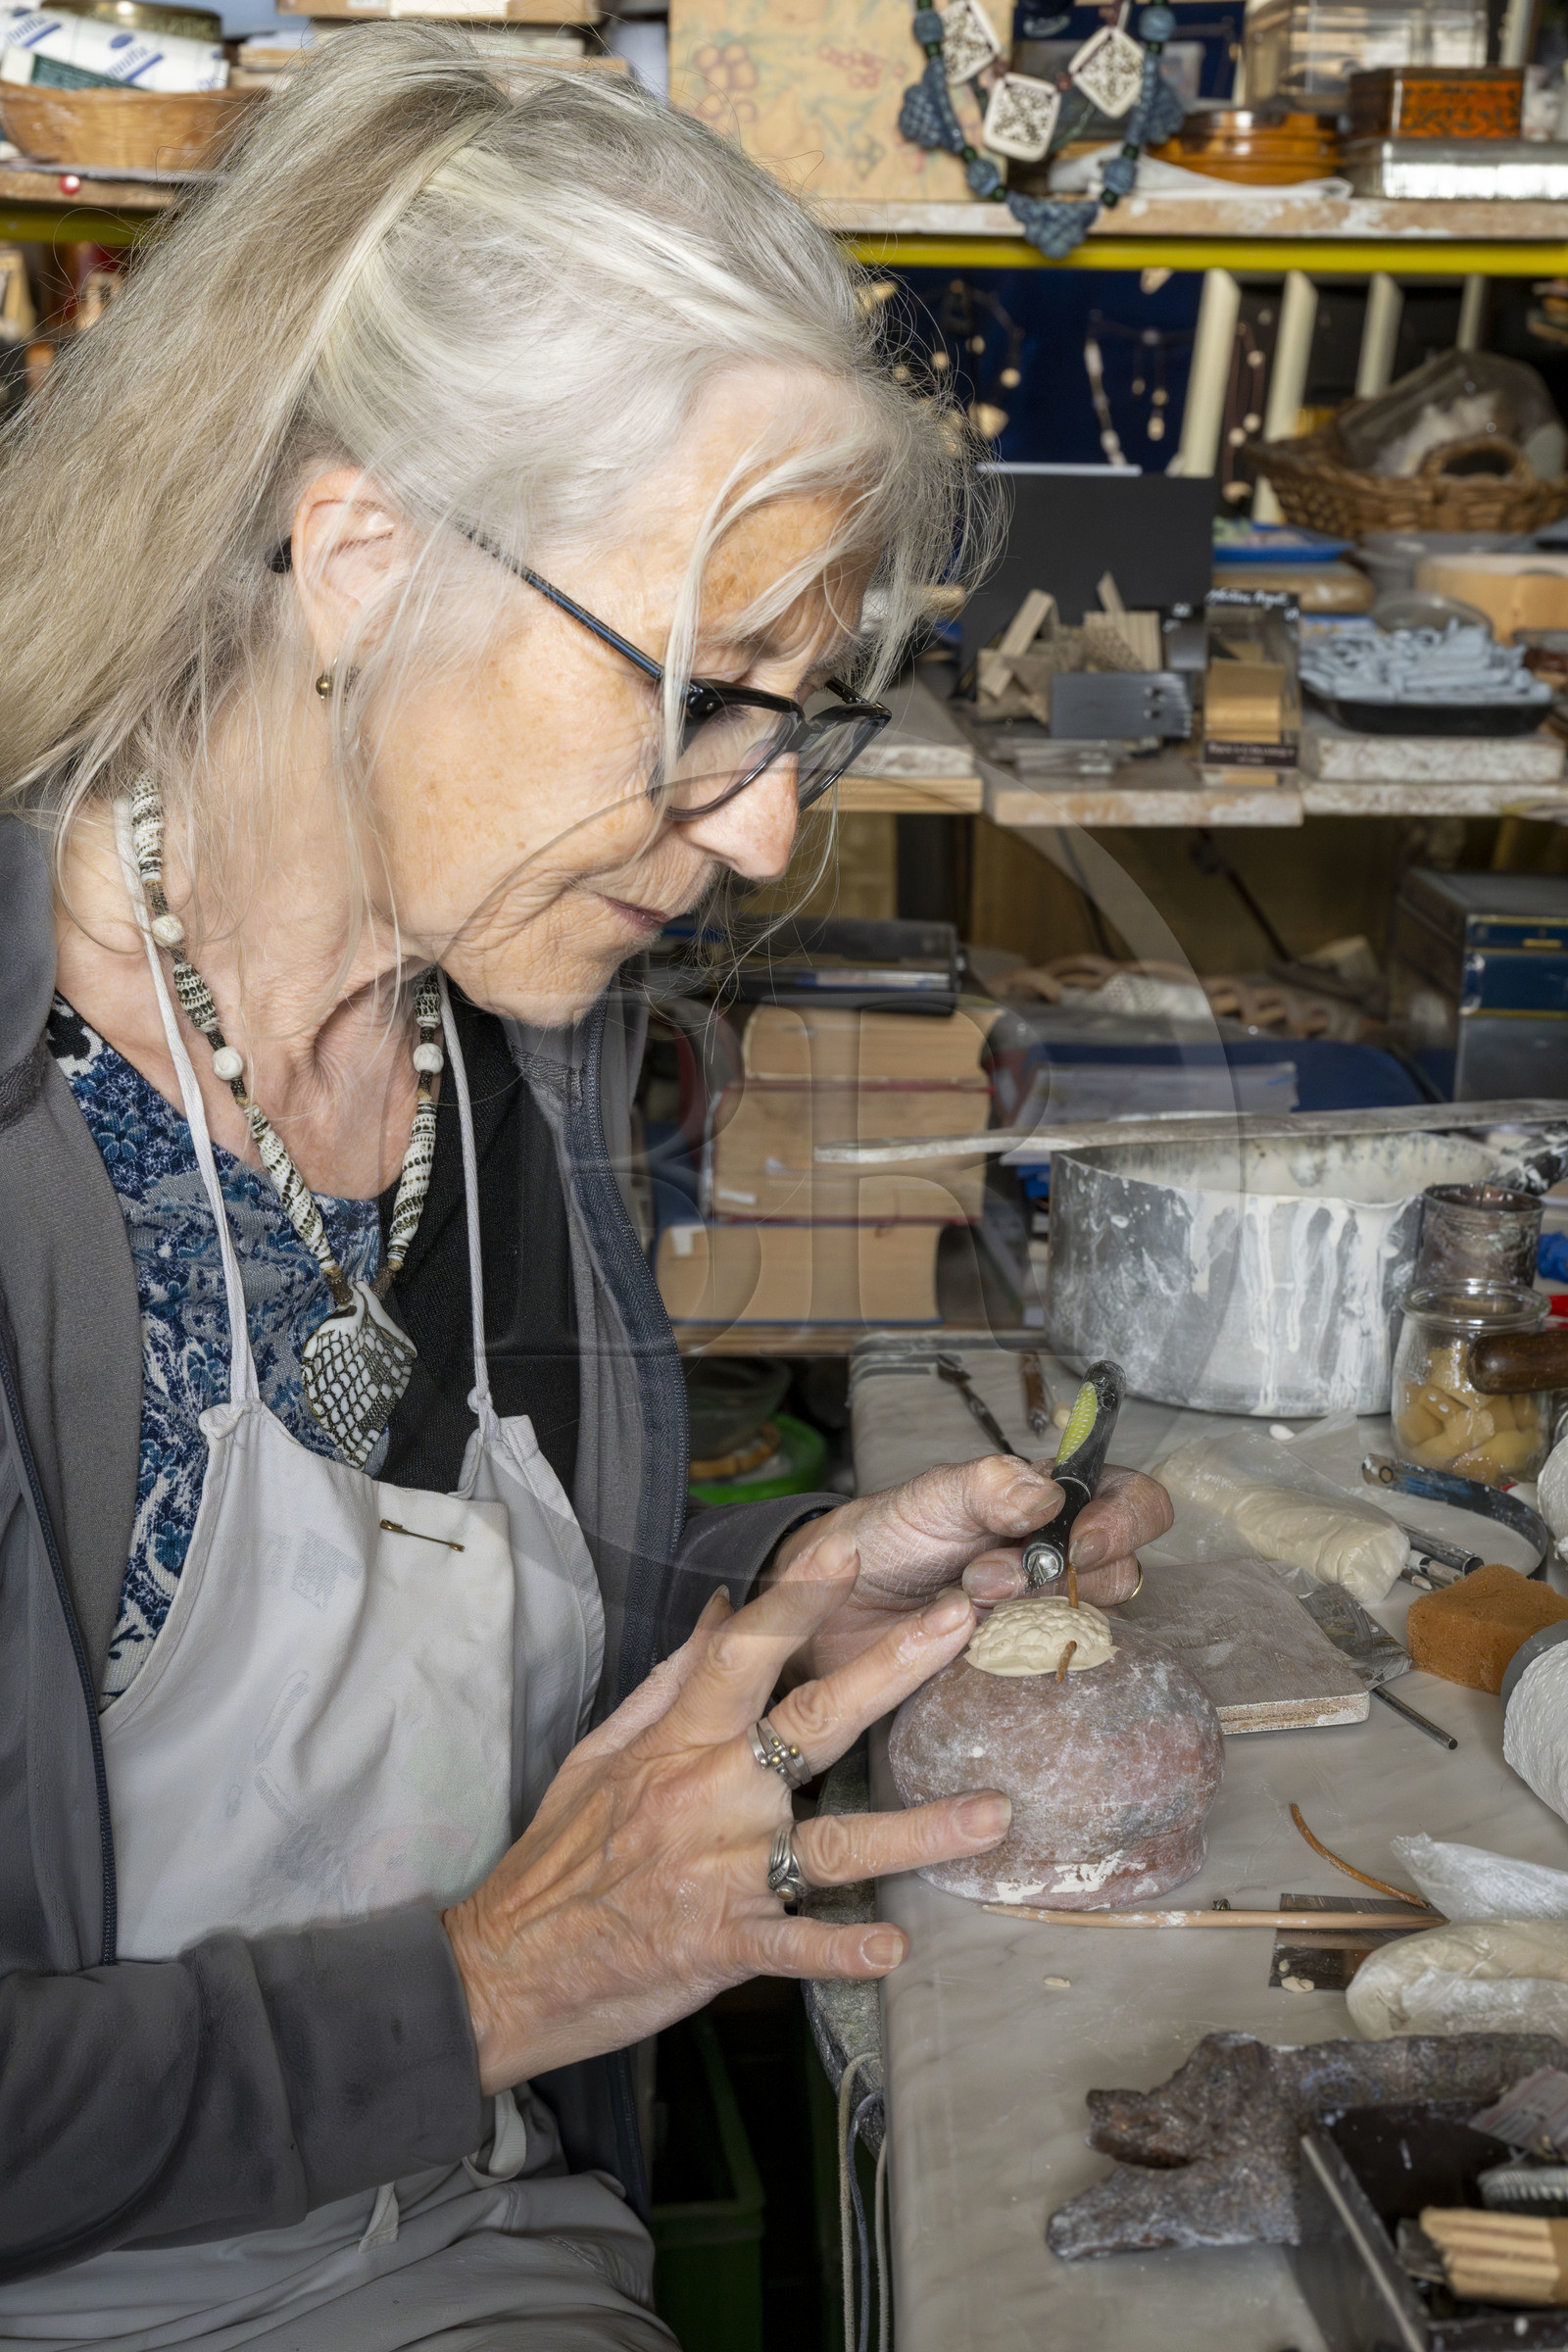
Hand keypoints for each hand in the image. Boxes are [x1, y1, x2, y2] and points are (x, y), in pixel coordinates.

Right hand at [442, 1531, 1008, 2094]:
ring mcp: (724, 1872)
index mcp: (679, 1743)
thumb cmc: (560, 1857)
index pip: (743, 1652)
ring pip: (836, 1844)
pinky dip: (845, 1950)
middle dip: (893, 1668)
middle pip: (815, 1721)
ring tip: (993, 1816)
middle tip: (959, 1625)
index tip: (847, 1550)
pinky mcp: (726, 1944)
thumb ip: (672, 1680)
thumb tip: (724, 1608)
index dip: (797, 1598)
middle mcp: (711, 1795)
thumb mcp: (602, 1753)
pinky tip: (895, 1947)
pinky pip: (798, 1947)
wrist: (510, 1966)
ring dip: (918, 1832)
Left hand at [767, 1457, 1172, 1683]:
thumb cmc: (883, 1535)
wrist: (828, 1604)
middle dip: (1064, 1572)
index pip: (1128, 1498)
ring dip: (1028, 1612)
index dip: (1124, 1518)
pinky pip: (1048, 1667)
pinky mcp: (1016, 1664)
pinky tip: (968, 1640)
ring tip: (964, 1597)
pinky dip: (1012, 1654)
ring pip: (1086, 1619)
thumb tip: (1048, 1493)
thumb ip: (987, 1485)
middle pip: (1121, 1566)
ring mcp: (1039, 1614)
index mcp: (1045, 1502)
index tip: (1078, 1539)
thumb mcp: (929, 1496)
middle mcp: (1055, 1556)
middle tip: (992, 1574)